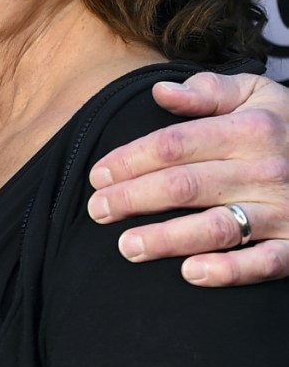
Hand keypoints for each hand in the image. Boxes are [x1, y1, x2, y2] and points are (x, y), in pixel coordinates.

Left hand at [87, 72, 288, 285]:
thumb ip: (208, 92)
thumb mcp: (256, 93)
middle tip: (97, 210)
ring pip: (216, 227)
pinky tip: (190, 273)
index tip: (98, 174)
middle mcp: (266, 170)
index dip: (131, 160)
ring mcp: (284, 211)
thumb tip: (160, 92)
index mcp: (249, 129)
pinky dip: (227, 271)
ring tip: (127, 246)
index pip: (175, 144)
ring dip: (167, 239)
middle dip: (133, 199)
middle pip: (185, 185)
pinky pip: (263, 264)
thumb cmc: (285, 126)